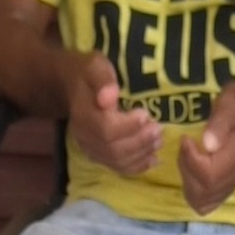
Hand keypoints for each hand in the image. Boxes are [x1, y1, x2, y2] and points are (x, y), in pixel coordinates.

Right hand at [64, 52, 162, 175]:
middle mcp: (85, 137)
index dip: (128, 126)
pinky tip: (154, 158)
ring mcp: (91, 149)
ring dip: (142, 153)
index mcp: (83, 115)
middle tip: (159, 129)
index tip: (145, 114)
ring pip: (118, 161)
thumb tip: (110, 96)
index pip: (105, 129)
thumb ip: (103, 80)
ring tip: (159, 140)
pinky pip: (119, 168)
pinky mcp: (100, 156)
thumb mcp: (95, 67)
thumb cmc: (90, 74)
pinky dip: (139, 166)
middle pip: (113, 149)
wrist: (75, 86)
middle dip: (140, 141)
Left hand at [178, 84, 234, 213]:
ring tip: (188, 160)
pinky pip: (206, 204)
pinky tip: (191, 175)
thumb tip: (207, 145)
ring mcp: (229, 184)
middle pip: (203, 191)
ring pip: (203, 201)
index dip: (190, 160)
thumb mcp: (229, 104)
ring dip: (187, 182)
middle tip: (186, 148)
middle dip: (186, 170)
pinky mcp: (225, 187)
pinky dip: (193, 194)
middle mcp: (233, 175)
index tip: (186, 139)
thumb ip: (220, 123)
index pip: (209, 174)